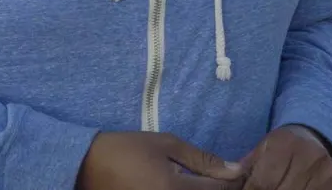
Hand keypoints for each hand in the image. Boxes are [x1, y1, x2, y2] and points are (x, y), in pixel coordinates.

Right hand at [76, 131, 245, 189]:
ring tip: (211, 181)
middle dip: (223, 188)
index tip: (244, 167)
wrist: (86, 167)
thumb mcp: (166, 145)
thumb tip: (234, 169)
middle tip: (230, 176)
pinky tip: (195, 186)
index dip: (236, 179)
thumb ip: (201, 159)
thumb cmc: (127, 149)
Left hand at [240, 125, 331, 189]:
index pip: (261, 183)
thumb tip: (226, 180)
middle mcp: (310, 157)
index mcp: (286, 144)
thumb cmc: (281, 148)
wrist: (315, 140)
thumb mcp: (261, 151)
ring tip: (279, 188)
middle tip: (266, 189)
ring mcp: (326, 173)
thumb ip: (245, 168)